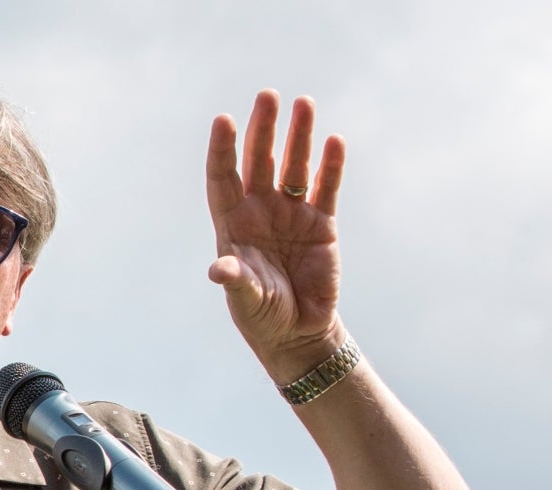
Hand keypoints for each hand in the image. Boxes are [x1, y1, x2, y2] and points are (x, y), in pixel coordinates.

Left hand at [205, 90, 346, 378]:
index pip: (224, 178)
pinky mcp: (322, 224)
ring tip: (303, 103)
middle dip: (263, 130)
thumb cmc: (262, 315)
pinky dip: (330, 166)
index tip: (223, 119)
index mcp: (233, 224)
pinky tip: (333, 141)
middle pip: (259, 161)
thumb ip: (235, 280)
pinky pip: (326, 188)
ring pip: (294, 167)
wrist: (298, 332)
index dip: (223, 149)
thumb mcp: (245, 297)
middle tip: (267, 95)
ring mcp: (292, 214)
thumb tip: (218, 269)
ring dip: (298, 137)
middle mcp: (261, 212)